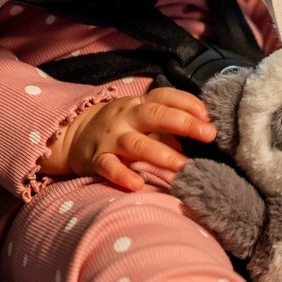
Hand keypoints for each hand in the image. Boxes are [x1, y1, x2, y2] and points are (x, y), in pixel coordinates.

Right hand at [40, 88, 216, 190]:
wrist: (73, 135)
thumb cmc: (120, 128)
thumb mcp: (142, 121)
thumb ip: (168, 129)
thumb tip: (190, 144)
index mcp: (139, 104)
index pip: (164, 96)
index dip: (186, 103)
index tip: (207, 115)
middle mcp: (126, 117)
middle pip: (155, 115)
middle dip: (183, 123)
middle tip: (209, 134)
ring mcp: (110, 138)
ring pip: (136, 144)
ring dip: (162, 155)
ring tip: (184, 167)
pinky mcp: (96, 159)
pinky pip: (109, 166)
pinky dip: (122, 175)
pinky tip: (137, 184)